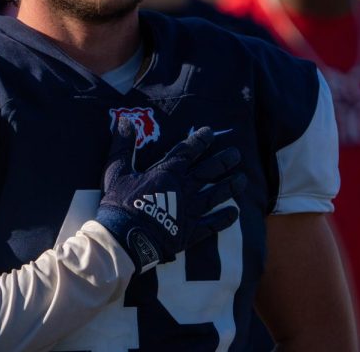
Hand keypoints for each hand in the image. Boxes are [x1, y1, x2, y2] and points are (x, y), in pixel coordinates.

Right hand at [96, 121, 245, 272]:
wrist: (123, 238)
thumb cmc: (118, 203)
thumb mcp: (116, 170)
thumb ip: (122, 145)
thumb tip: (125, 120)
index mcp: (167, 172)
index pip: (188, 151)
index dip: (200, 140)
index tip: (210, 132)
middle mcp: (183, 188)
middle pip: (208, 171)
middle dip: (223, 161)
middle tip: (236, 154)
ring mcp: (189, 211)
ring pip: (215, 195)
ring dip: (229, 187)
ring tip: (243, 180)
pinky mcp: (189, 232)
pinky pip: (212, 225)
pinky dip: (224, 219)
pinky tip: (235, 213)